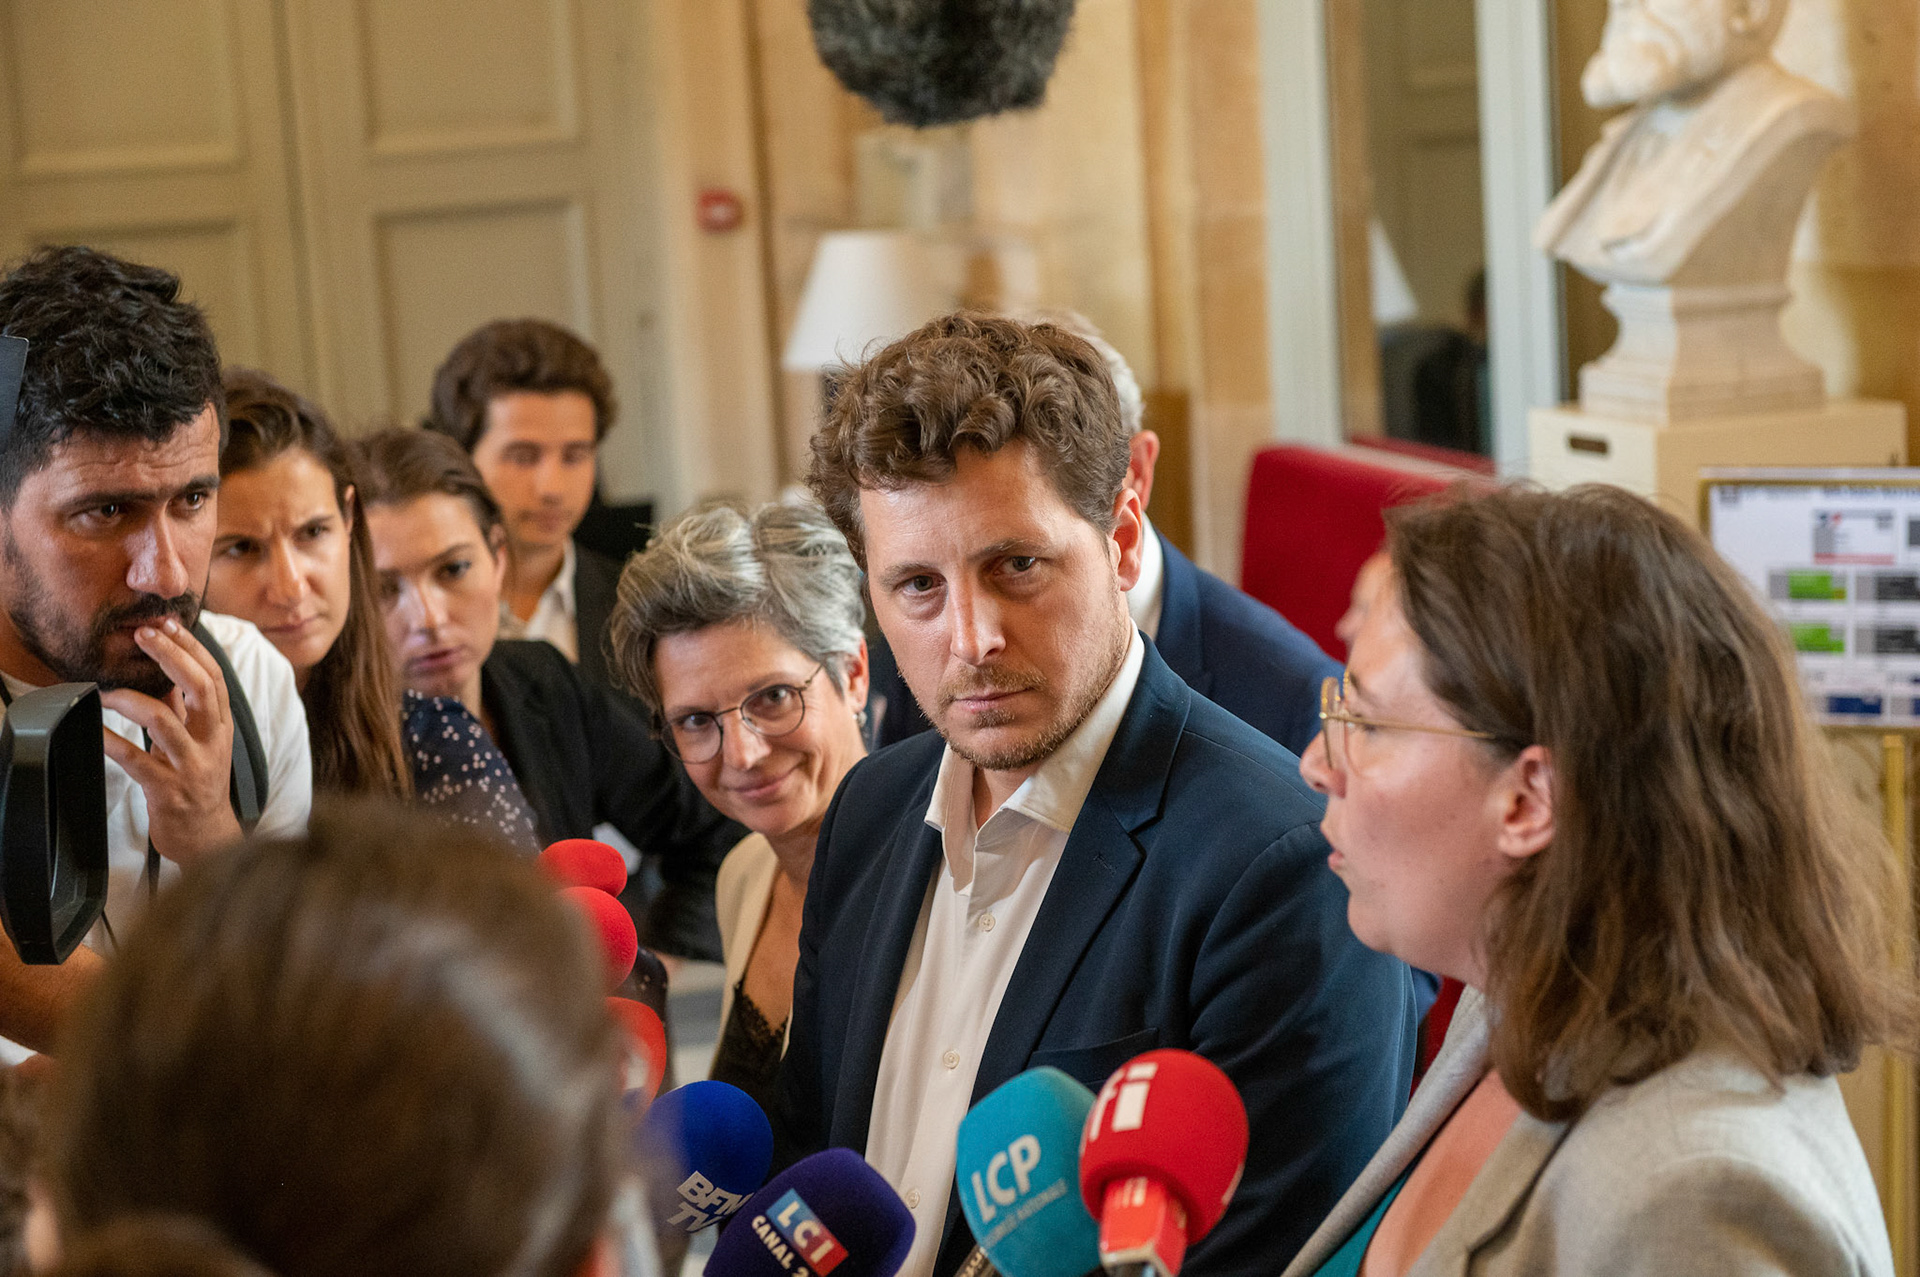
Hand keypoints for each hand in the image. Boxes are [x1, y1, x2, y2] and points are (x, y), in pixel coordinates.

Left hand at [100, 617, 241, 867]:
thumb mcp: (199, 740)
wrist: (206, 836)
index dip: (192, 646)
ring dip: (131, 699)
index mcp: (221, 725)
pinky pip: (136, 760)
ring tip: (106, 690)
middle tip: (144, 635)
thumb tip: (167, 666)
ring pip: (165, 721)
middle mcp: (212, 741)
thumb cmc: (198, 782)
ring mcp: (192, 766)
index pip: (214, 676)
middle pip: (201, 688)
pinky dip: (112, 742)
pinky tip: (94, 729)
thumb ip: (185, 706)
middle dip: (172, 657)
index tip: (168, 623)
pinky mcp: (169, 790)